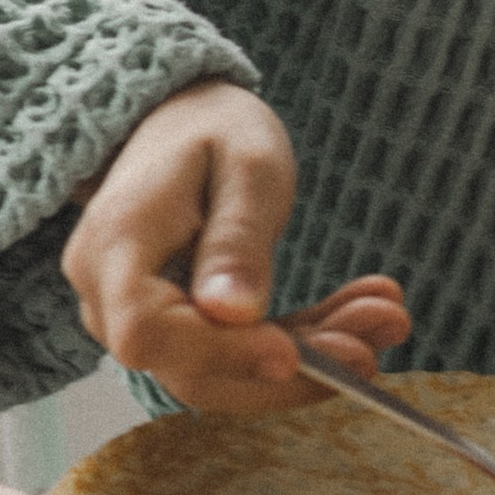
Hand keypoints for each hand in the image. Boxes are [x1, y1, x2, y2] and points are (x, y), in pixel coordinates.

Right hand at [59, 80, 410, 414]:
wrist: (182, 122)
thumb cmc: (213, 131)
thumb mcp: (246, 167)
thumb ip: (238, 240)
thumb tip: (233, 314)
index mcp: (115, 246)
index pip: (149, 331)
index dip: (221, 353)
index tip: (295, 352)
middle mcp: (108, 296)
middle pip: (194, 371)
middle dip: (297, 366)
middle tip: (385, 326)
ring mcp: (137, 319)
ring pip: (225, 372)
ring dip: (313, 355)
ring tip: (386, 316)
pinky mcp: (175, 330)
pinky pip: (235, 355)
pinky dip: (302, 341)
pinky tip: (360, 314)